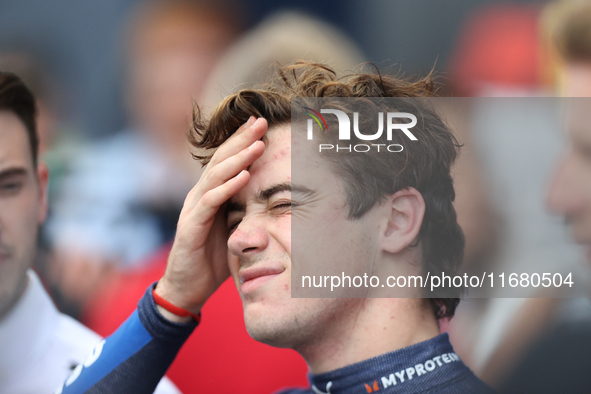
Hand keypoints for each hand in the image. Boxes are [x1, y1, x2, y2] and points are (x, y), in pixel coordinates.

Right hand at [155, 117, 266, 317]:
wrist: (188, 287)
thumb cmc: (213, 258)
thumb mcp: (234, 228)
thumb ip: (244, 210)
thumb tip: (272, 198)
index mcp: (211, 193)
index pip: (227, 160)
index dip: (242, 140)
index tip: (261, 122)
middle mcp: (200, 195)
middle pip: (221, 160)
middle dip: (242, 139)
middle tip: (262, 121)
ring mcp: (193, 209)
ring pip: (216, 176)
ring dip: (238, 158)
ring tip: (258, 143)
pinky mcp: (190, 226)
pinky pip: (210, 202)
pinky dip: (227, 187)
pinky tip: (244, 175)